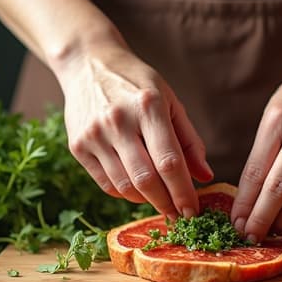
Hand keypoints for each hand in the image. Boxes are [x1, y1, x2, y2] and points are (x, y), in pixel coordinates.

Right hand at [58, 41, 212, 218]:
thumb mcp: (170, 101)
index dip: (184, 192)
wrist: (88, 64)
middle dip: (167, 204)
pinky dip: (126, 194)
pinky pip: (106, 184)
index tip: (194, 211)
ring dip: (147, 202)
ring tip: (162, 202)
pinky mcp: (77, 146)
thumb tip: (205, 177)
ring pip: (125, 187)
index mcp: (147, 106)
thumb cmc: (137, 84)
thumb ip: (189, 141)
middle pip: (146, 180)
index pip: (170, 162)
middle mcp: (117, 121)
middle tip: (180, 216)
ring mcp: (94, 135)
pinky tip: (139, 191)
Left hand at [230, 37, 281, 241]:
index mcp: (278, 119)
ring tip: (274, 230)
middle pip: (278, 190)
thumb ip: (264, 152)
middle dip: (261, 220)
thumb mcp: (274, 114)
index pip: (255, 173)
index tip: (236, 223)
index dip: (244, 205)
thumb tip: (249, 199)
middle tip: (251, 237)